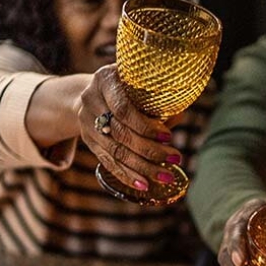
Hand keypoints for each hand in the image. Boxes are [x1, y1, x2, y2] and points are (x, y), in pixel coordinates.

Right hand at [78, 64, 182, 191]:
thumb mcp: (139, 83)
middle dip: (150, 150)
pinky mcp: (89, 140)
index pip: (123, 109)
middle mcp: (90, 100)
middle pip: (120, 133)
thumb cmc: (128, 85)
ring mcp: (86, 122)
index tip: (168, 137)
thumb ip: (156, 100)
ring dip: (142, 167)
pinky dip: (126, 175)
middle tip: (175, 158)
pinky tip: (143, 185)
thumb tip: (179, 117)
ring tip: (166, 175)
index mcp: (104, 80)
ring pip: (115, 151)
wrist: (95, 91)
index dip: (145, 126)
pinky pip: (107, 162)